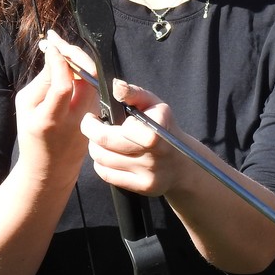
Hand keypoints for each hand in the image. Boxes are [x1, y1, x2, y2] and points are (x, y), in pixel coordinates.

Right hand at [14, 30, 97, 180]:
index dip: (59, 60)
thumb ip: (42, 81)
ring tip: (61, 49)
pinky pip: (92, 86)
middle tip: (57, 41)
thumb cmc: (32, 133)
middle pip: (87, 77)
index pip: (62, 84)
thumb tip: (55, 54)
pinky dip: (82, 71)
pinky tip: (69, 65)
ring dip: (79, 59)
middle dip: (73, 52)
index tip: (51, 45)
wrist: (51, 166)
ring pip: (92, 78)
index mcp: (51, 120)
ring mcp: (91, 117)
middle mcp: (76, 119)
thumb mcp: (25, 107)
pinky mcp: (99, 114)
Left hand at [79, 79, 189, 196]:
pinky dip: (101, 164)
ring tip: (100, 140)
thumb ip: (134, 93)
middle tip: (91, 126)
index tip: (93, 117)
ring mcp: (149, 174)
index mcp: (157, 130)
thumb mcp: (154, 105)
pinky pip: (108, 176)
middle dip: (91, 134)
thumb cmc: (164, 127)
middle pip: (105, 146)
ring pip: (103, 161)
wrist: (183, 163)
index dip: (97, 124)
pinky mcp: (142, 187)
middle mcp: (155, 154)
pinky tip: (106, 156)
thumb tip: (115, 86)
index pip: (118, 130)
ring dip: (94, 148)